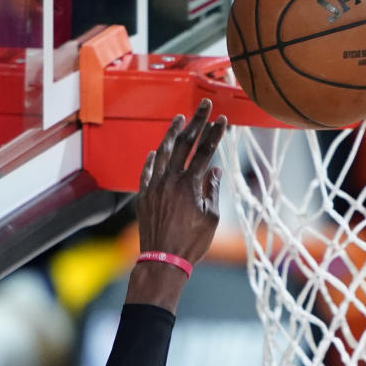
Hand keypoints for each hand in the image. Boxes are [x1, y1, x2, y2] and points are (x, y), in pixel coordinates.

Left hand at [135, 99, 226, 262]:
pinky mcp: (144, 196)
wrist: (163, 260)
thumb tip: (215, 171)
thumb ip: (212, 191)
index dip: (215, 133)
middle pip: (185, 144)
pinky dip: (152, 160)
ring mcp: (155, 186)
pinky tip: (154, 152)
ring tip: (180, 119)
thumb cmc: (191, 244)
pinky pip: (147, 171)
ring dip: (172, 133)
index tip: (222, 119)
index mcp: (190, 185)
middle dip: (196, 122)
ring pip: (163, 152)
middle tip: (203, 105)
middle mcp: (171, 180)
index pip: (206, 152)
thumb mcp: (210, 219)